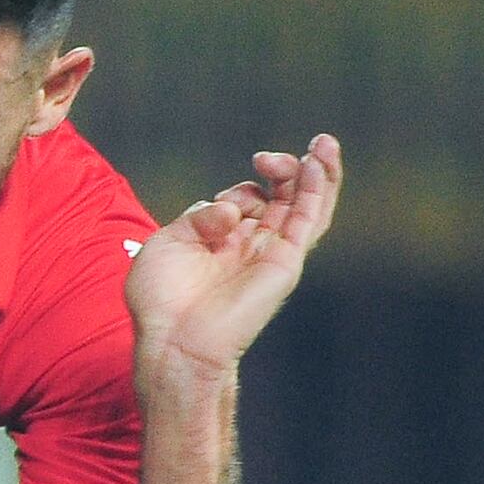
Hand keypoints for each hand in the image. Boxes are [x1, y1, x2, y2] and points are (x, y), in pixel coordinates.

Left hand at [125, 134, 341, 382]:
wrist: (173, 340)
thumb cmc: (160, 300)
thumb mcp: (166, 244)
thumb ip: (199, 217)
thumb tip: (232, 208)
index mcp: (223, 240)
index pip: (247, 199)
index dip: (242, 188)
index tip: (223, 201)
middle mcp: (252, 245)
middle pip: (283, 197)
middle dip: (282, 170)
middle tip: (266, 157)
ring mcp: (272, 254)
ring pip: (307, 207)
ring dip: (318, 174)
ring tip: (324, 142)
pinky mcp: (285, 263)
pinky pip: (308, 222)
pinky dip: (315, 192)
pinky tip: (317, 165)